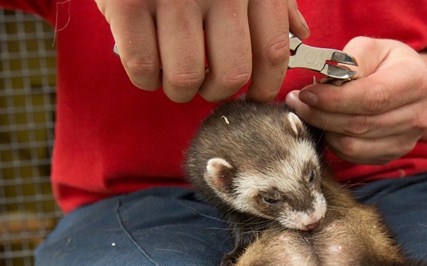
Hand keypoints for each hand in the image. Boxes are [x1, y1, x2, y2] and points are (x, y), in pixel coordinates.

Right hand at [96, 0, 308, 102]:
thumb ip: (274, 0)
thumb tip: (298, 32)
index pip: (272, 52)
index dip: (265, 86)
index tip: (254, 95)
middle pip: (231, 74)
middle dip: (216, 92)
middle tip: (204, 84)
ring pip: (185, 78)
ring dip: (179, 90)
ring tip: (172, 75)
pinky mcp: (128, 3)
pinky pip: (143, 68)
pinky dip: (146, 79)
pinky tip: (148, 66)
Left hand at [285, 37, 426, 164]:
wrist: (410, 86)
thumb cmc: (386, 63)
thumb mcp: (371, 48)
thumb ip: (350, 61)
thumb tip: (326, 82)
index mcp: (417, 81)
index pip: (371, 97)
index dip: (334, 99)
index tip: (307, 93)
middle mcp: (418, 115)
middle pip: (360, 124)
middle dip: (321, 115)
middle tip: (297, 103)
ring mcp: (407, 140)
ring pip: (353, 144)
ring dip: (324, 129)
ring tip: (307, 112)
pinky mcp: (392, 155)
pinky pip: (354, 156)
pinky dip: (334, 143)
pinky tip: (326, 125)